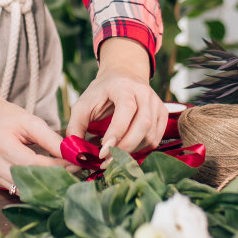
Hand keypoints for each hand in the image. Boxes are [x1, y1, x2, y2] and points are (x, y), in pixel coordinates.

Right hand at [0, 96, 65, 191]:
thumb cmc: (5, 116)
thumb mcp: (30, 121)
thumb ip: (51, 139)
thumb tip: (72, 155)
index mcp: (1, 144)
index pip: (35, 164)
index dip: (58, 167)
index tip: (76, 164)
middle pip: (28, 181)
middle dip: (53, 180)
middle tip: (73, 174)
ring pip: (23, 190)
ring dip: (44, 186)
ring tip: (63, 177)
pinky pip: (15, 189)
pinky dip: (32, 186)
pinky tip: (45, 179)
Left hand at [67, 38, 165, 158]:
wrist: (123, 76)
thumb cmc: (101, 92)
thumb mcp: (83, 103)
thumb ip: (75, 126)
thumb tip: (75, 152)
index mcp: (124, 86)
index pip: (126, 109)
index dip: (116, 133)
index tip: (103, 152)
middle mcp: (144, 93)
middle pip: (143, 124)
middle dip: (125, 147)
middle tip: (106, 162)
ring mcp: (157, 104)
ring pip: (150, 135)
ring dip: (132, 151)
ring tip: (113, 157)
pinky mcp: (163, 114)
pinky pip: (155, 139)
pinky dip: (140, 149)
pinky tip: (126, 150)